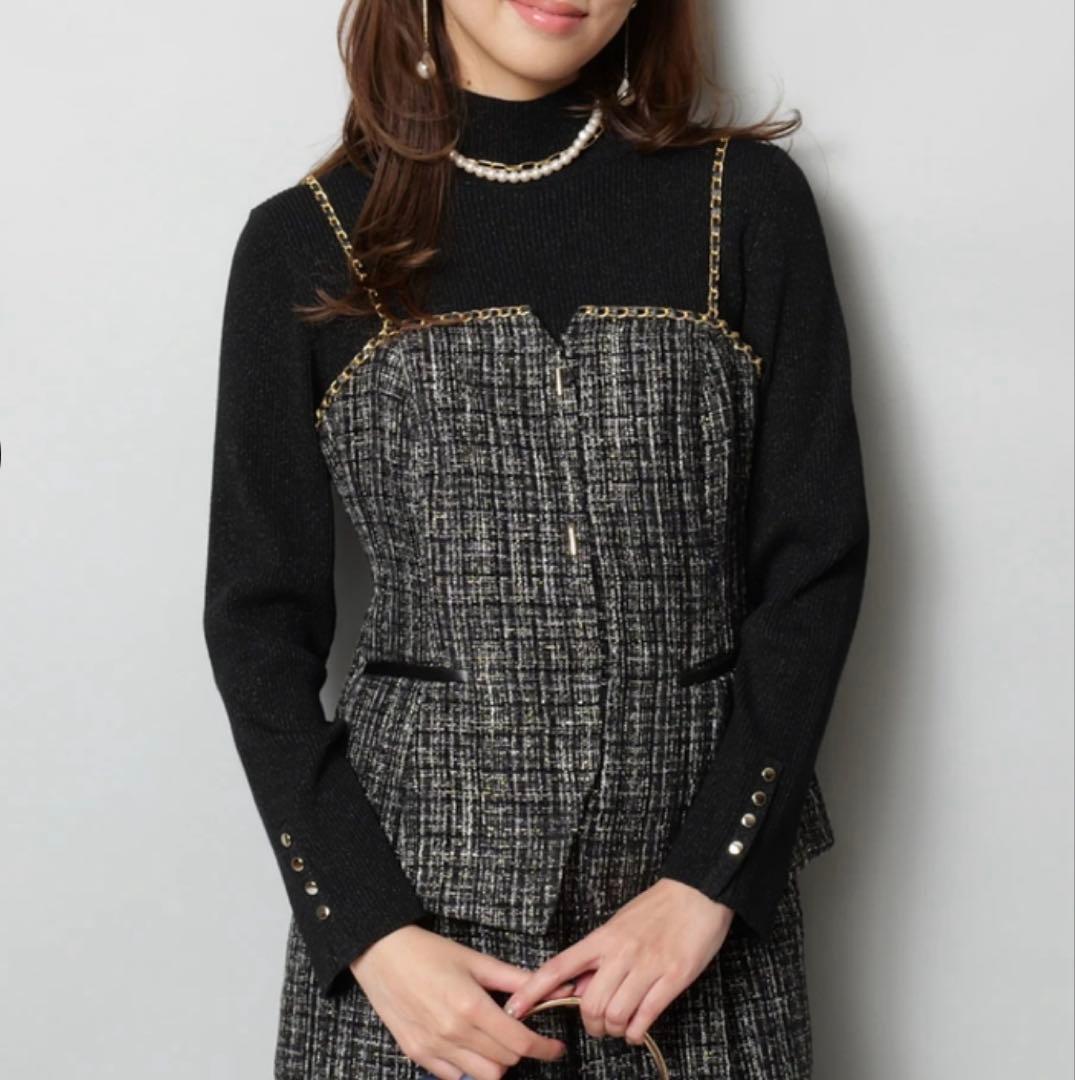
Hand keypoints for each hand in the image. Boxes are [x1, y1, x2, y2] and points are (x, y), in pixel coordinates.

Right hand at [349, 924, 576, 1079]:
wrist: (381, 954)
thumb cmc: (429, 952)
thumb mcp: (476, 960)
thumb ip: (515, 979)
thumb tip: (555, 986)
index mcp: (471, 1006)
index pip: (519, 1043)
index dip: (544, 1048)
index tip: (556, 1047)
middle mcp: (453, 1033)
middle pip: (505, 1063)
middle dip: (520, 1050)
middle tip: (520, 1031)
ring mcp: (433, 1047)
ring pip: (482, 1076)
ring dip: (496, 1061)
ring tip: (494, 1038)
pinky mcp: (417, 1055)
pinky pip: (454, 1077)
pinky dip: (469, 1067)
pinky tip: (469, 1045)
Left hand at [500, 879, 733, 1046]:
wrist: (697, 892)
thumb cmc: (656, 908)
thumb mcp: (619, 924)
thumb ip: (598, 956)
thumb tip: (576, 989)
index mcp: (603, 937)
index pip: (558, 966)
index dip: (533, 991)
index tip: (513, 1010)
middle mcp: (621, 952)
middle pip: (589, 1004)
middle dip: (590, 1025)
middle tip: (598, 1025)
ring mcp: (647, 966)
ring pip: (615, 1014)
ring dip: (614, 1030)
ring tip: (620, 1027)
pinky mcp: (673, 978)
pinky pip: (645, 1016)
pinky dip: (636, 1033)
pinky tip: (636, 1030)